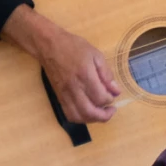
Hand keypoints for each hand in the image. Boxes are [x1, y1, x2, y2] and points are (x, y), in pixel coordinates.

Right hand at [1, 5, 120, 123]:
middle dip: (104, 116)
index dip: (110, 99)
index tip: (113, 94)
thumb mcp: (95, 54)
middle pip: (90, 112)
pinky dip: (80, 118)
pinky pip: (68, 114)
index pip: (100, 97)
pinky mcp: (59, 97)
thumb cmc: (73, 46)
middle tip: (111, 110)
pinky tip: (87, 112)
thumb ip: (106, 74)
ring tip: (100, 113)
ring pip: (79, 116)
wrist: (49, 46)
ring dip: (92, 119)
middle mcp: (74, 88)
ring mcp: (64, 94)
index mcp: (85, 75)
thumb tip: (116, 90)